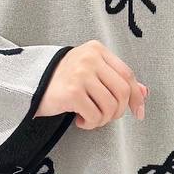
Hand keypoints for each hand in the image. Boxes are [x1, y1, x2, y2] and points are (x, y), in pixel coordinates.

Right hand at [33, 40, 149, 126]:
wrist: (29, 83)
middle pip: (122, 91)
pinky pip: (95, 115)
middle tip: (105, 117)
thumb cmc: (63, 79)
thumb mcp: (91, 72)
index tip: (138, 112)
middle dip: (118, 111)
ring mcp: (80, 74)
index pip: (127, 74)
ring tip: (91, 119)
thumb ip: (116, 79)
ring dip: (103, 120)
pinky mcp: (71, 92)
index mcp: (97, 50)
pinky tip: (80, 120)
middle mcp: (90, 58)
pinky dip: (91, 124)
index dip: (136, 96)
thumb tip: (144, 92)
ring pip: (110, 106)